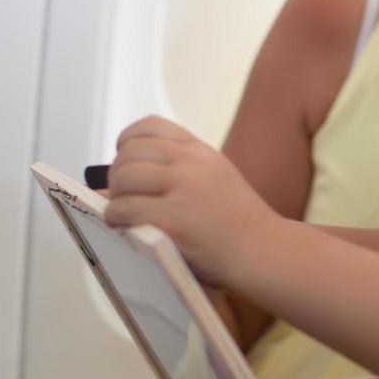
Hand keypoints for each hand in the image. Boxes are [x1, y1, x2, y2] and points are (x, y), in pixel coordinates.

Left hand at [103, 115, 273, 288]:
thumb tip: (112, 181)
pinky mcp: (173, 219)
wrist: (265, 251)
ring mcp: (183, 189)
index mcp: (201, 152)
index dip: (128, 142)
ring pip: (124, 178)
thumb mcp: (215, 180)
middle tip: (124, 197)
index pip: (150, 126)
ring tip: (125, 214)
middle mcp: (192, 164)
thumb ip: (176, 172)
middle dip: (118, 176)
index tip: (126, 160)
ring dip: (116, 197)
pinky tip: (126, 227)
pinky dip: (116, 218)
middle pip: (130, 153)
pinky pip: (125, 209)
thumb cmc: (238, 225)